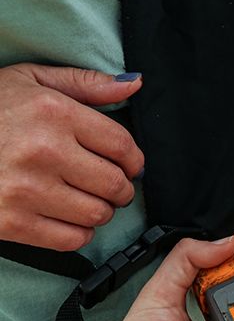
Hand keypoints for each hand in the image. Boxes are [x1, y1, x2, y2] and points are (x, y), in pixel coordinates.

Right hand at [0, 63, 143, 250]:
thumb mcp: (30, 81)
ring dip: (101, 210)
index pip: (122, 146)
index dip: (134, 160)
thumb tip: (134, 84)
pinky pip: (71, 239)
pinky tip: (67, 217)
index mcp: (53, 113)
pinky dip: (79, 232)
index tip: (130, 165)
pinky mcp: (10, 222)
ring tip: (87, 199)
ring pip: (97, 214)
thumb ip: (85, 84)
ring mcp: (25, 190)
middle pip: (115, 184)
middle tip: (111, 185)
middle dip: (121, 188)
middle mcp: (43, 151)